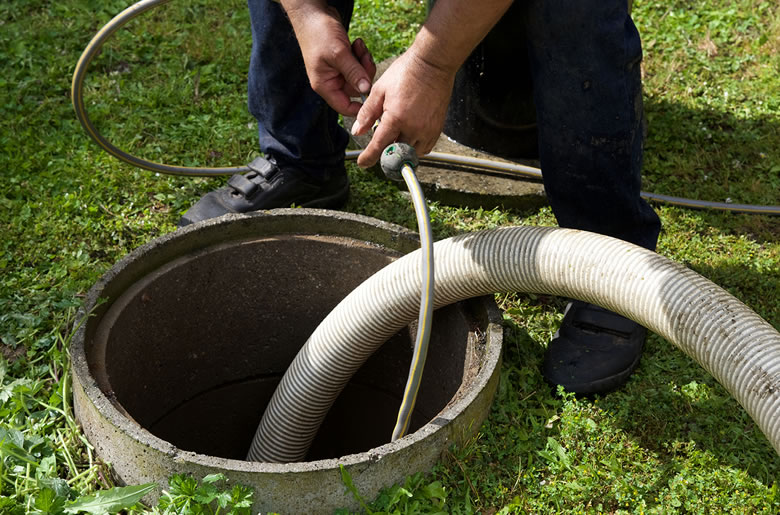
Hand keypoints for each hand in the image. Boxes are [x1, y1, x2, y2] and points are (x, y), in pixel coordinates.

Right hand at [287, 5, 375, 116]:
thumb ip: (353, 73)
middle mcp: (331, 81)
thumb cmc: (319, 33)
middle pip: (356, 89)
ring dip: (364, 61)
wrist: (312, 12)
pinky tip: (357, 43)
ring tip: (359, 45)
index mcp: (325, 85)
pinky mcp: (344, 61)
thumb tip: (366, 90)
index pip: (344, 107)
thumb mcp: (338, 54)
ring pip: (360, 76)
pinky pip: (359, 65)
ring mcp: (338, 71)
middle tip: (364, 56)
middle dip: (364, 73)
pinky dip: (361, 55)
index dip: (359, 107)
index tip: (373, 97)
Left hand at [350, 50, 454, 167]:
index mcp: (396, 118)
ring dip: (401, 150)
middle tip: (380, 144)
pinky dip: (415, 147)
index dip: (368, 158)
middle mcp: (413, 128)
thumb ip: (367, 113)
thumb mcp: (379, 90)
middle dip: (386, 152)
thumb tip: (357, 130)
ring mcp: (427, 129)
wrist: (432, 64)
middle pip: (396, 153)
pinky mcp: (437, 128)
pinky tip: (409, 136)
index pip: (379, 146)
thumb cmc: (405, 73)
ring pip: (411, 153)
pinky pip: (425, 148)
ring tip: (396, 136)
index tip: (362, 163)